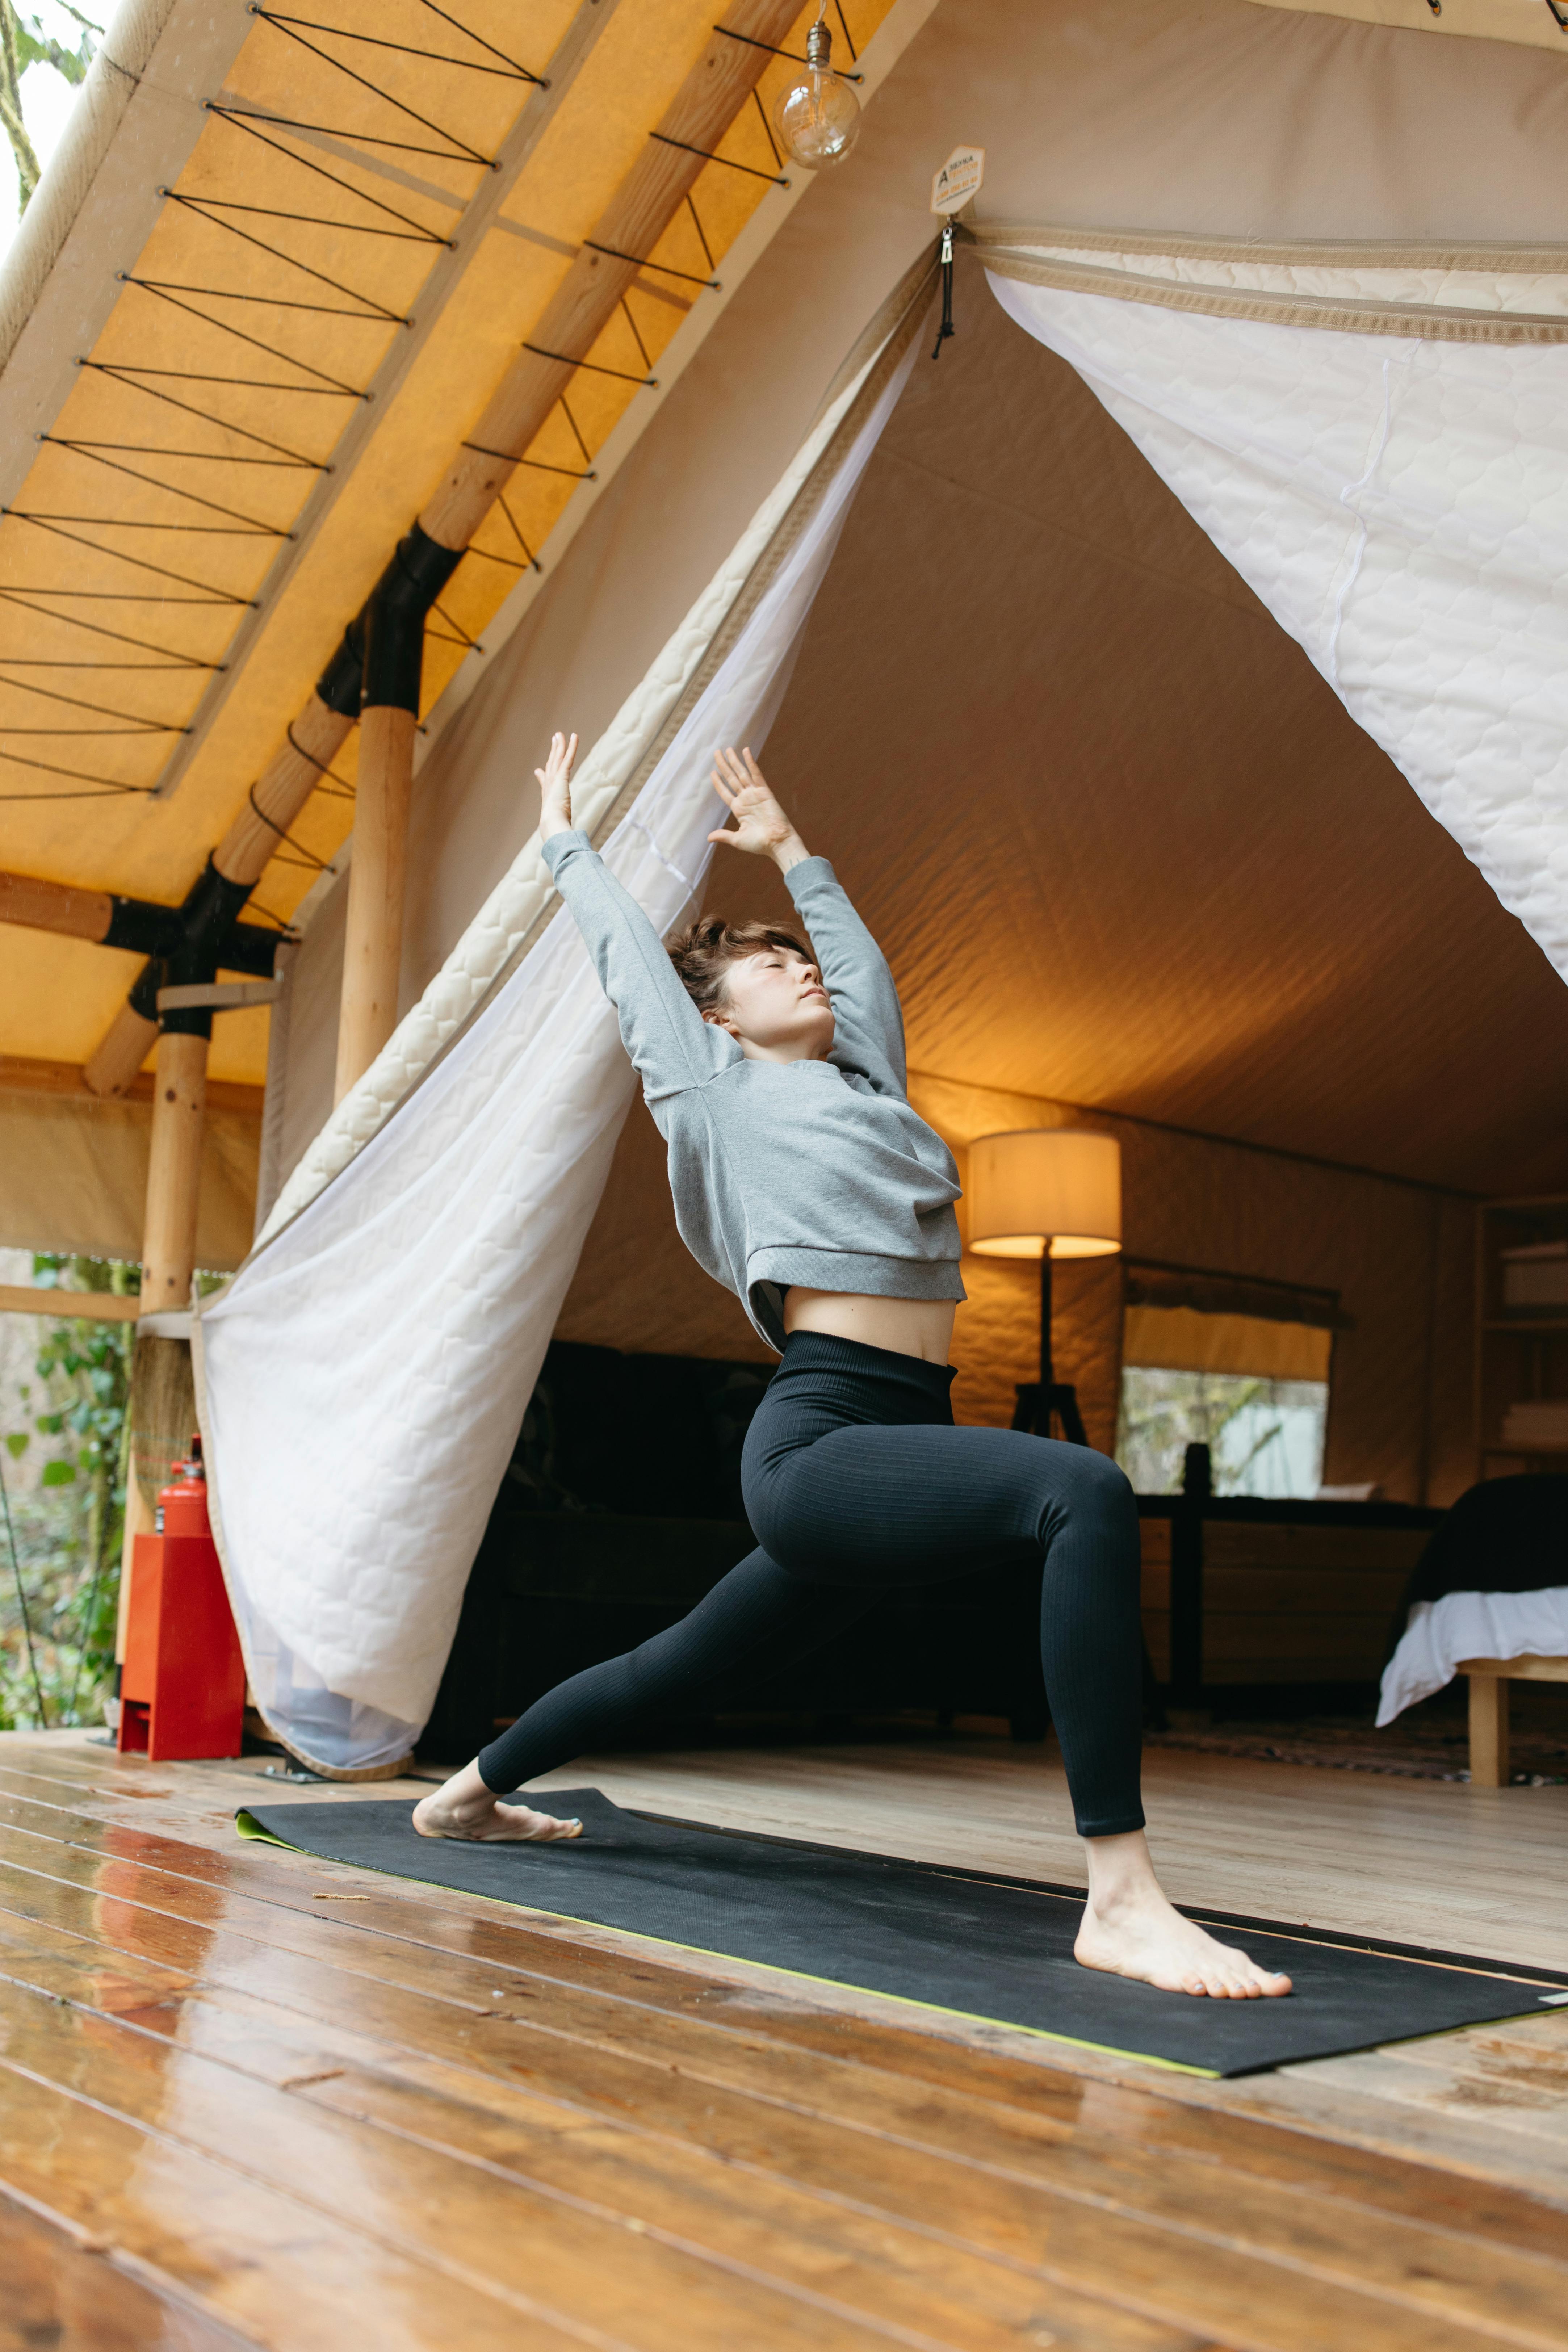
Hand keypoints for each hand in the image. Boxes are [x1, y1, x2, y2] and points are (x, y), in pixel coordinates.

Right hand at [536, 730, 577, 843]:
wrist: (552, 826)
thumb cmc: (554, 831)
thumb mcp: (557, 830)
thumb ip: (560, 834)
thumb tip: (563, 845)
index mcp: (548, 798)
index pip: (545, 783)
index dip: (542, 775)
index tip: (539, 771)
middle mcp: (549, 786)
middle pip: (551, 765)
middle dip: (552, 753)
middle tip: (553, 741)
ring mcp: (554, 780)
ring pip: (557, 758)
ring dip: (559, 745)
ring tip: (559, 734)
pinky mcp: (562, 776)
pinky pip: (568, 757)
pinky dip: (571, 746)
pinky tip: (573, 735)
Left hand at [708, 746, 807, 869]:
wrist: (777, 842)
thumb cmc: (759, 844)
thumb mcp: (737, 840)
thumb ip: (723, 835)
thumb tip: (708, 838)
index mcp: (739, 809)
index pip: (725, 792)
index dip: (718, 782)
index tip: (712, 772)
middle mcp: (746, 799)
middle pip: (731, 778)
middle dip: (724, 765)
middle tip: (716, 752)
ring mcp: (755, 794)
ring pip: (741, 773)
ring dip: (734, 761)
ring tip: (727, 749)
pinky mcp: (764, 791)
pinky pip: (756, 774)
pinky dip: (750, 762)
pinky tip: (745, 751)